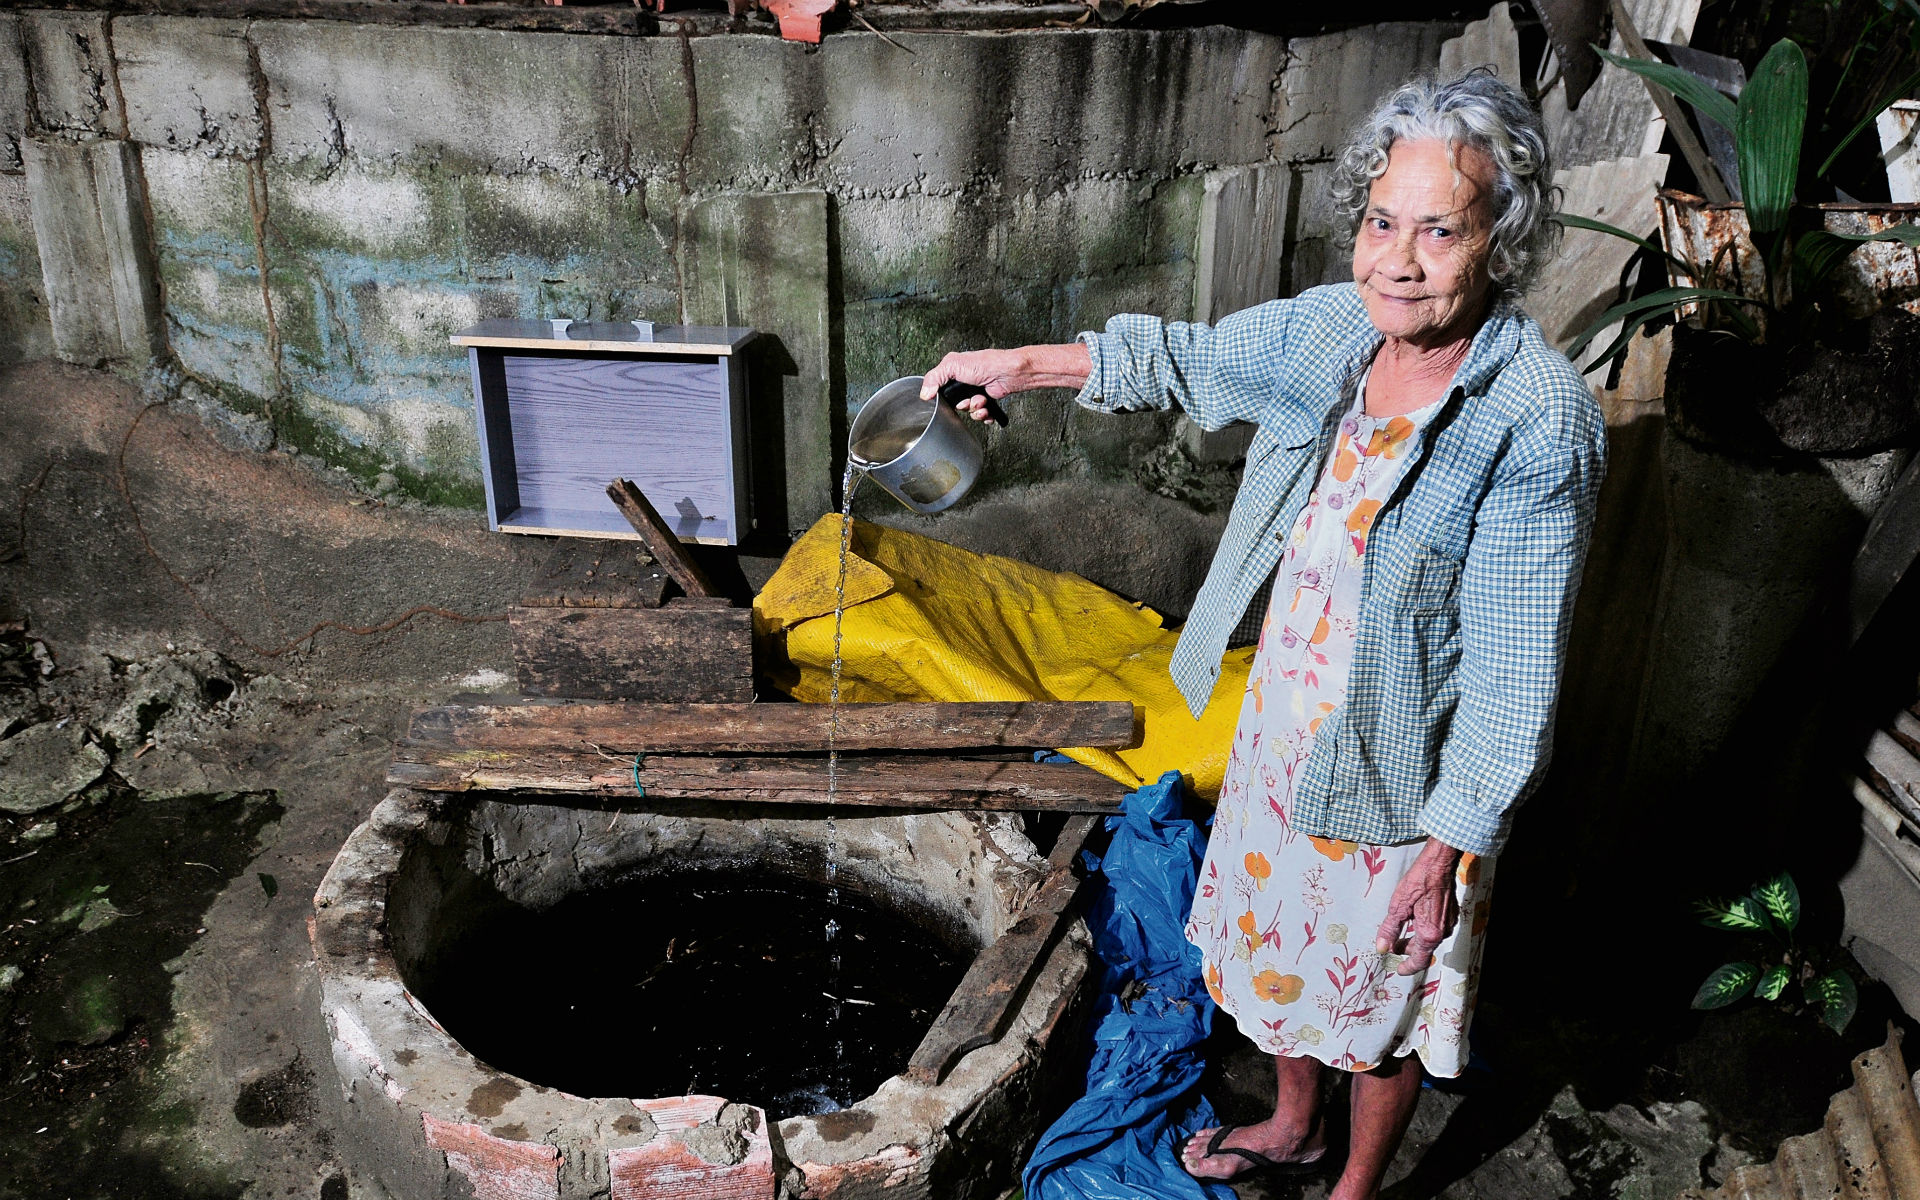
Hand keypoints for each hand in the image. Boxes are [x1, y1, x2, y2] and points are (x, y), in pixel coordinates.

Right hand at [919, 342, 1092, 419]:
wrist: (1008, 373)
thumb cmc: (986, 364)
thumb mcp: (953, 365)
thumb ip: (934, 377)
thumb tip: (924, 393)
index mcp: (952, 372)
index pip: (939, 389)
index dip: (943, 398)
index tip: (947, 400)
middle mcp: (963, 382)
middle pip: (954, 404)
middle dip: (963, 405)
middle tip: (968, 400)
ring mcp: (975, 392)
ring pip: (968, 411)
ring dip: (975, 410)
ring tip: (981, 401)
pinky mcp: (987, 401)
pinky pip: (981, 416)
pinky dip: (984, 415)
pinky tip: (987, 409)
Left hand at [1375, 837, 1462, 974]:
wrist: (1440, 863)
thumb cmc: (1420, 881)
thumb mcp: (1398, 906)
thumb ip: (1389, 929)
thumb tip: (1382, 948)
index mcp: (1430, 933)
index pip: (1419, 960)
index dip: (1407, 967)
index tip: (1399, 969)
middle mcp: (1443, 931)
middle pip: (1424, 949)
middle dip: (1408, 949)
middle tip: (1394, 945)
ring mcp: (1449, 923)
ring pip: (1430, 938)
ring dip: (1416, 938)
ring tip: (1402, 929)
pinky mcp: (1452, 914)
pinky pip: (1437, 928)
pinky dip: (1424, 928)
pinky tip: (1415, 918)